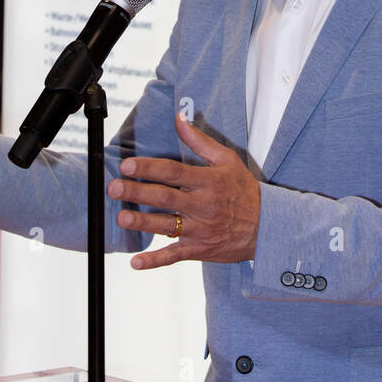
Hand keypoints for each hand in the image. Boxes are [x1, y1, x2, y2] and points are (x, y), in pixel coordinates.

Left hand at [107, 112, 260, 269]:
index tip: (128, 165)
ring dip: (143, 224)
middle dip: (137, 193)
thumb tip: (179, 118)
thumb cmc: (244, 190)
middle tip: (114, 188)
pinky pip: (175, 255)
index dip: (149, 168)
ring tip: (121, 218)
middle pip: (165, 197)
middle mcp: (202, 205)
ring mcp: (200, 229)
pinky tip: (136, 263)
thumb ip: (199, 140)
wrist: (267, 226)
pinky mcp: (199, 249)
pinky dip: (155, 261)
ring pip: (167, 226)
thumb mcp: (227, 159)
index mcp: (207, 181)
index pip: (173, 172)